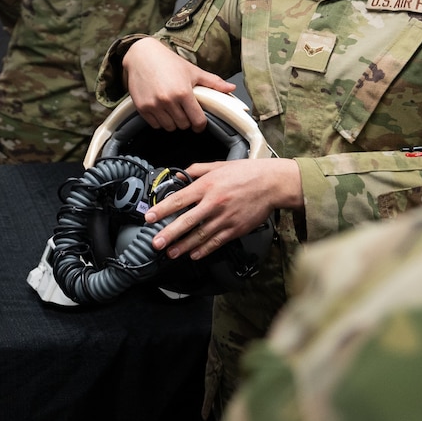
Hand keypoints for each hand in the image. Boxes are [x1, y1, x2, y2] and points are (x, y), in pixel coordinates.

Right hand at [122, 38, 234, 132]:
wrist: (142, 55)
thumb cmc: (169, 62)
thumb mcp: (193, 70)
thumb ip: (213, 82)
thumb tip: (232, 88)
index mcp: (183, 92)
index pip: (197, 120)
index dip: (200, 125)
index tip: (199, 124)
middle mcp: (168, 100)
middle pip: (183, 125)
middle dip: (186, 121)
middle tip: (184, 112)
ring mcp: (154, 105)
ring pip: (169, 127)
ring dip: (173, 122)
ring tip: (173, 111)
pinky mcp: (142, 107)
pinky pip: (154, 125)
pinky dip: (159, 121)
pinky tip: (161, 110)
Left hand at [145, 159, 300, 259]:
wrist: (271, 184)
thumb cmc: (246, 173)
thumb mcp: (218, 165)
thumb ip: (196, 170)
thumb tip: (179, 176)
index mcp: (207, 186)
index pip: (179, 199)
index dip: (162, 210)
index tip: (150, 218)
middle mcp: (214, 203)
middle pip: (187, 221)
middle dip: (169, 234)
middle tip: (156, 243)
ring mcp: (225, 218)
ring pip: (200, 236)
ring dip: (184, 246)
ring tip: (171, 252)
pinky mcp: (235, 229)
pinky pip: (216, 242)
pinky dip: (204, 250)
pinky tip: (194, 255)